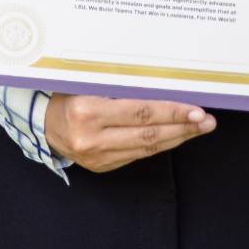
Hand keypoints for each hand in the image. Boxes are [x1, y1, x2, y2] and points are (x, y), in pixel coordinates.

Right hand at [41, 92, 215, 171]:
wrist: (41, 121)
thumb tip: (163, 83)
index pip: (140, 112)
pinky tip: (175, 136)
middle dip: (182, 127)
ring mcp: (97, 156)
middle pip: (148, 133)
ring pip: (146, 147)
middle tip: (207, 121)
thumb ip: (119, 85)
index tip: (197, 109)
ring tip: (199, 128)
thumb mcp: (87, 81)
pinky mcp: (102, 167)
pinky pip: (137, 155)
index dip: (172, 112)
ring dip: (176, 138)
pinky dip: (158, 144)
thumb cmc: (66, 92)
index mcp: (86, 110)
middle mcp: (91, 137)